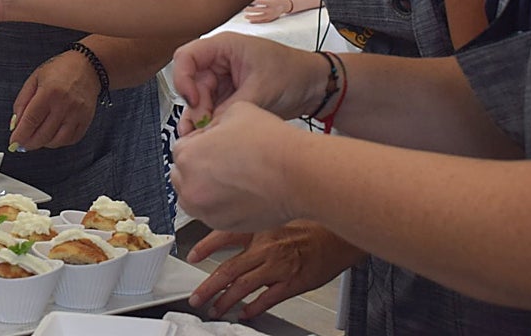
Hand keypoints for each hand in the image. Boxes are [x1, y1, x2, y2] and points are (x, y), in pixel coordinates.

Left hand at [9, 51, 99, 149]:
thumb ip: (22, 101)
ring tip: (37, 138)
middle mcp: (64, 105)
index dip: (20, 135)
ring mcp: (77, 114)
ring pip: (57, 141)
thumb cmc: (60, 70)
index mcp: (48, 92)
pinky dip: (59, 142)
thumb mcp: (34, 79)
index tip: (14, 142)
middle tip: (22, 143)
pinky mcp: (86, 120)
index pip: (31, 120)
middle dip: (29, 143)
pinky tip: (52, 136)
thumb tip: (16, 124)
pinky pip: (71, 140)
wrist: (87, 66)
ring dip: (44, 144)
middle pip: (43, 134)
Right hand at [173, 33, 326, 134]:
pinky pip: (211, 109)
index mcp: (223, 47)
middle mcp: (218, 61)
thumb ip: (230, 108)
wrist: (316, 87)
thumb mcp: (261, 90)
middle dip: (194, 106)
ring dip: (198, 118)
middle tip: (201, 128)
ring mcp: (223, 80)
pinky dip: (209, 122)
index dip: (183, 79)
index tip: (194, 101)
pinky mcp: (229, 96)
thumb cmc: (293, 74)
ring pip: (198, 99)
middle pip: (191, 83)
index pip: (186, 57)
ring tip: (199, 138)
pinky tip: (208, 136)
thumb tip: (206, 128)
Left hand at [173, 101, 308, 231]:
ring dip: (204, 187)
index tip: (213, 145)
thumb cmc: (272, 144)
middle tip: (222, 161)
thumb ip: (213, 123)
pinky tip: (240, 191)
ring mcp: (205, 209)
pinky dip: (220, 204)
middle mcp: (190, 186)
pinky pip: (211, 212)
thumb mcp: (235, 112)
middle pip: (182, 174)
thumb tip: (208, 132)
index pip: (181, 148)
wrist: (298, 174)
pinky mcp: (221, 225)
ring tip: (232, 177)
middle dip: (197, 167)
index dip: (199, 144)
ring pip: (193, 196)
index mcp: (187, 155)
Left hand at [186, 221, 363, 318]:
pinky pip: (268, 298)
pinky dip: (254, 307)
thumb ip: (254, 225)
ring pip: (243, 286)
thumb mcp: (276, 216)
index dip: (204, 247)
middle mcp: (264, 247)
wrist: (339, 234)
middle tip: (197, 297)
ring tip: (216, 309)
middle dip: (208, 286)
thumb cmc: (312, 225)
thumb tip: (229, 226)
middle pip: (228, 269)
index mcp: (259, 229)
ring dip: (226, 300)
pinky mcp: (293, 282)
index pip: (223, 236)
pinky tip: (245, 312)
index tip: (191, 256)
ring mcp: (278, 266)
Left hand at [243, 0, 291, 23]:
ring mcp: (271, 15)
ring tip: (245, 16)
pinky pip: (262, 21)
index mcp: (272, 3)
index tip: (248, 0)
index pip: (261, 2)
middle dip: (251, 9)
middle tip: (244, 8)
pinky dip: (256, 21)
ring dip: (252, 17)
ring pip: (260, 17)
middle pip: (259, 10)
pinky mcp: (270, 19)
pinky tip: (250, 21)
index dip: (254, 1)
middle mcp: (271, 10)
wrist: (285, 6)